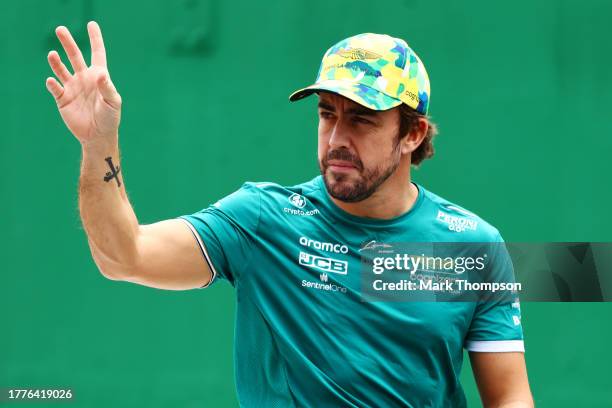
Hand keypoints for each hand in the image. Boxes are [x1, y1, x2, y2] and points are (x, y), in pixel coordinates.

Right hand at [46, 21, 121, 145]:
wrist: (98, 136)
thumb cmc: (110, 118)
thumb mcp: (113, 102)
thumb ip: (107, 87)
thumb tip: (99, 73)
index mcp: (98, 76)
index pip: (97, 53)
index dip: (95, 39)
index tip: (91, 24)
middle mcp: (84, 78)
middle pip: (74, 56)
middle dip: (68, 43)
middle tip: (60, 29)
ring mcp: (72, 88)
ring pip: (61, 69)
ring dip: (56, 62)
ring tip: (52, 54)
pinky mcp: (63, 99)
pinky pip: (55, 88)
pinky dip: (52, 84)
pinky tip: (52, 80)